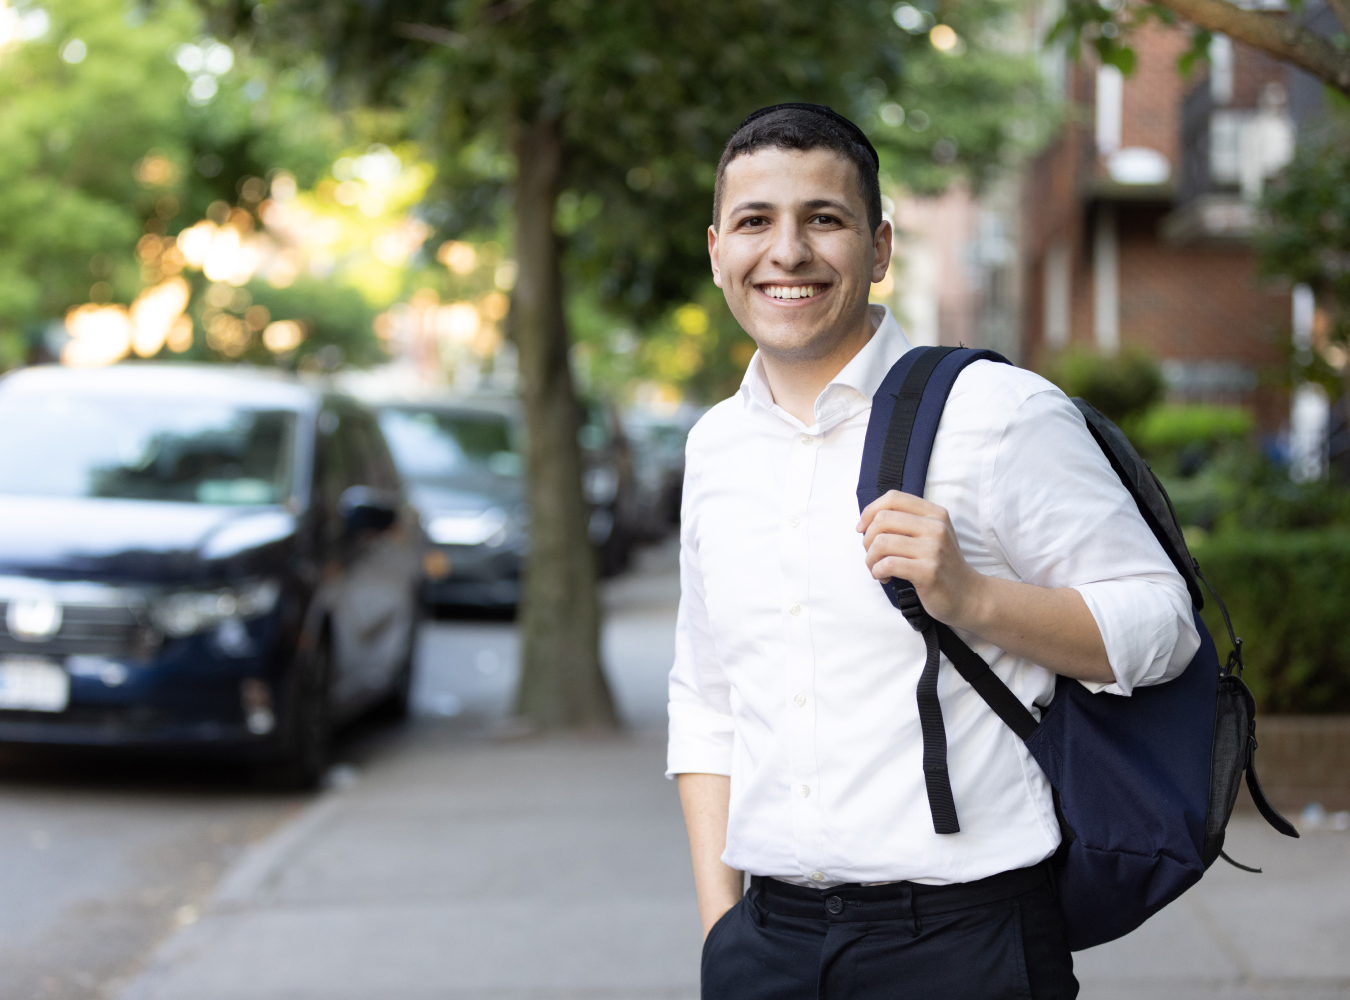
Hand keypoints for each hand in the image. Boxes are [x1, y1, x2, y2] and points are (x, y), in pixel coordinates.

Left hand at [856, 490, 983, 627]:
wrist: (968, 595)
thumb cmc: (941, 565)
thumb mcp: (931, 535)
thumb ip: (906, 522)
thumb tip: (867, 520)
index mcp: (935, 513)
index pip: (893, 498)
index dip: (870, 511)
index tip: (861, 528)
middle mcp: (936, 527)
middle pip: (882, 519)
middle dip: (867, 539)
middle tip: (872, 554)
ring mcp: (933, 549)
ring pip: (881, 542)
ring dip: (870, 559)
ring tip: (876, 568)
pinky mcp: (928, 571)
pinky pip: (888, 564)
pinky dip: (877, 571)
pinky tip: (884, 577)